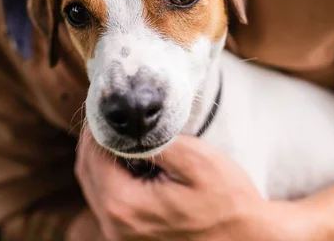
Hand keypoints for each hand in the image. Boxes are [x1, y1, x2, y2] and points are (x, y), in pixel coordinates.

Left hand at [75, 131, 307, 240]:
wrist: (247, 239)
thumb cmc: (227, 200)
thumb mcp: (196, 160)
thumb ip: (154, 143)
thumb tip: (123, 128)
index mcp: (126, 205)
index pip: (93, 157)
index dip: (96, 128)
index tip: (104, 105)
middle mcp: (116, 225)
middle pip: (86, 173)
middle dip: (93, 141)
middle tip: (106, 114)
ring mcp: (122, 235)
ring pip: (94, 187)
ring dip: (100, 158)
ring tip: (115, 133)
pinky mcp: (130, 237)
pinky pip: (107, 200)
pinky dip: (109, 176)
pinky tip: (124, 159)